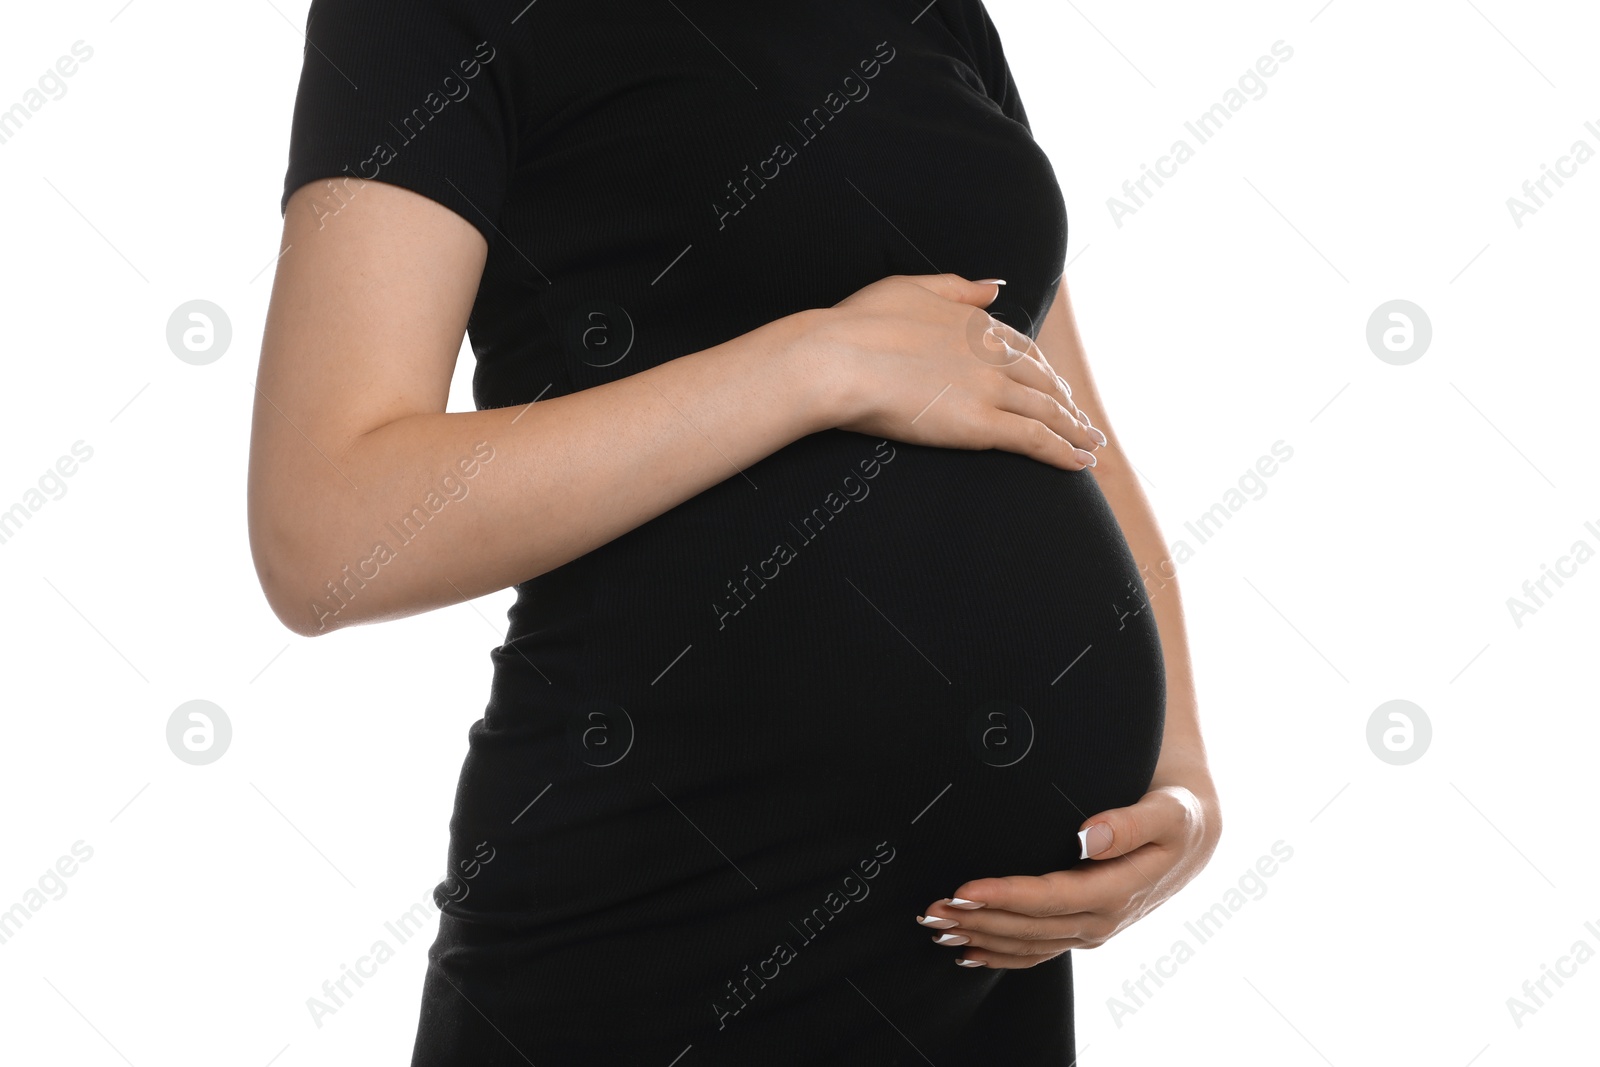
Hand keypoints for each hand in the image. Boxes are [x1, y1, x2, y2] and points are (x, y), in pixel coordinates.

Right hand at [813, 273, 1105, 469]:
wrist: (837, 358)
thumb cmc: (857, 324)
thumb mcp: (909, 286)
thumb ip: (957, 287)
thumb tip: (995, 286)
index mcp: (974, 322)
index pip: (1022, 349)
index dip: (1043, 370)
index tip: (1054, 385)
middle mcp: (991, 354)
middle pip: (1043, 381)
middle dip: (1066, 402)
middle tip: (1081, 421)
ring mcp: (990, 389)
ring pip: (1048, 411)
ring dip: (1075, 430)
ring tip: (1090, 446)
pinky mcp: (982, 425)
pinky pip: (1036, 440)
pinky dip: (1064, 452)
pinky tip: (1080, 463)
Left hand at [914, 783, 1221, 968]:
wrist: (1193, 837)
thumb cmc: (1177, 817)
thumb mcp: (1168, 813)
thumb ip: (1129, 823)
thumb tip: (1088, 835)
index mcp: (1118, 891)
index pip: (1050, 898)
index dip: (1006, 897)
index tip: (965, 888)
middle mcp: (1102, 920)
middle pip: (1029, 927)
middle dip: (977, 920)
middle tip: (932, 908)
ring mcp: (1092, 930)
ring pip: (1027, 944)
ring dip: (980, 937)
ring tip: (937, 926)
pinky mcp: (1083, 929)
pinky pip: (1038, 952)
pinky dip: (1001, 955)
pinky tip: (969, 952)